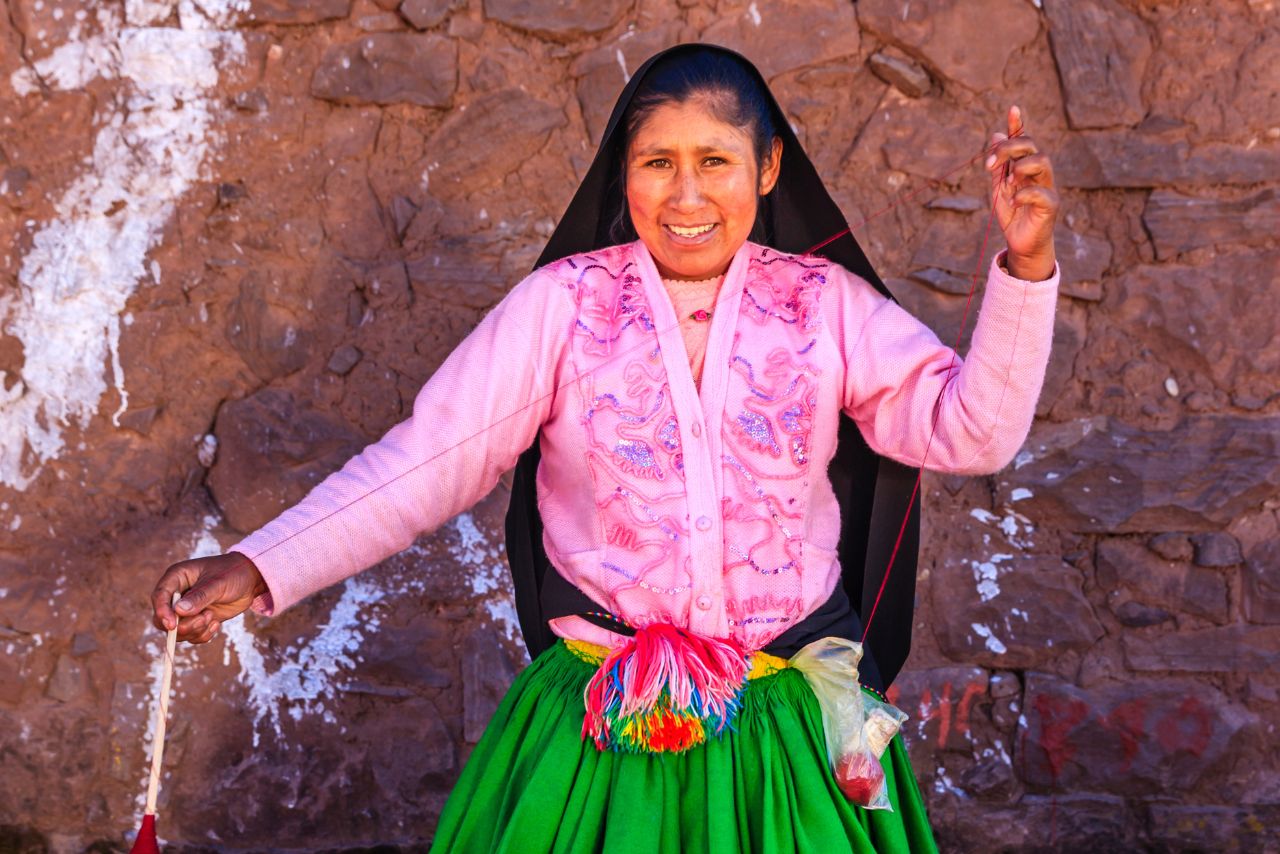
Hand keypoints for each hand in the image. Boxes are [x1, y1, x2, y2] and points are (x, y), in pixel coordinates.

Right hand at [151, 552, 266, 642]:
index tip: (172, 625)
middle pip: (162, 619)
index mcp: (176, 578)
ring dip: (195, 629)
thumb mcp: (218, 583)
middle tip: (204, 619)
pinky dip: (203, 634)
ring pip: (177, 631)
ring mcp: (186, 610)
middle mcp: (177, 595)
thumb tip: (178, 611)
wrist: (250, 579)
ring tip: (212, 616)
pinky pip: (192, 636)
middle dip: (182, 625)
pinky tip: (216, 623)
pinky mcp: (196, 620)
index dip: (162, 612)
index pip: (159, 597)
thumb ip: (199, 597)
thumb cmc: (232, 573)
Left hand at [985, 105, 1058, 280]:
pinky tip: (1013, 203)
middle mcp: (1038, 173)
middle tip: (990, 165)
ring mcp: (1046, 186)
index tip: (1012, 109)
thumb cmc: (1012, 214)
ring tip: (1008, 182)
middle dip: (1009, 148)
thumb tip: (997, 133)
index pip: (1023, 140)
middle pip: (1031, 145)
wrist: (1020, 242)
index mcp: (1024, 166)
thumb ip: (998, 164)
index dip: (1018, 124)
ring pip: (1043, 161)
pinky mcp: (1050, 205)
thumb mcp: (998, 187)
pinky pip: (1040, 192)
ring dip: (1021, 166)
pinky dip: (1023, 194)